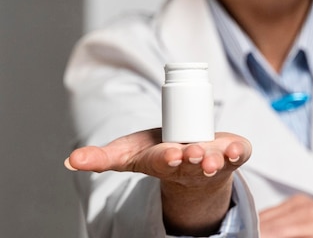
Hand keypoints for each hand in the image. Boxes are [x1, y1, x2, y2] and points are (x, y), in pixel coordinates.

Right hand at [64, 128, 251, 234]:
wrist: (194, 162)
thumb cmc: (159, 154)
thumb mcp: (128, 154)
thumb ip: (101, 158)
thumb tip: (71, 162)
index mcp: (165, 162)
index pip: (164, 162)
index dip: (166, 158)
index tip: (169, 155)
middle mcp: (191, 165)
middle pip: (193, 163)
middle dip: (193, 159)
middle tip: (193, 153)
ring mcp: (215, 161)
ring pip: (218, 163)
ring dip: (216, 160)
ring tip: (214, 156)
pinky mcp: (234, 154)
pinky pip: (240, 154)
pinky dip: (239, 151)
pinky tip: (236, 148)